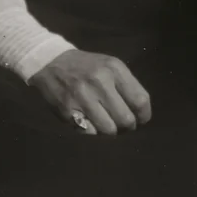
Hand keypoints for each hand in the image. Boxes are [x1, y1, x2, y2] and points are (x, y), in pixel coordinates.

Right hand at [30, 50, 151, 135]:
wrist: (52, 62)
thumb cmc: (87, 66)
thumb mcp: (110, 66)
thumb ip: (127, 85)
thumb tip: (141, 113)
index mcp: (114, 69)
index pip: (140, 100)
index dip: (144, 115)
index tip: (141, 119)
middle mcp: (100, 82)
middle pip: (126, 119)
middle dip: (128, 127)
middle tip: (123, 125)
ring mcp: (83, 97)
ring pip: (109, 130)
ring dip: (111, 132)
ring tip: (108, 125)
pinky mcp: (68, 111)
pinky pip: (90, 133)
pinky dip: (94, 133)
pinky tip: (92, 125)